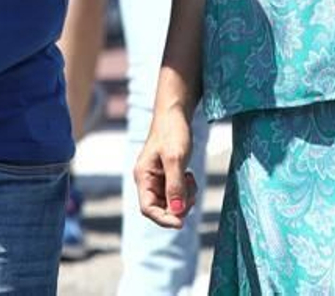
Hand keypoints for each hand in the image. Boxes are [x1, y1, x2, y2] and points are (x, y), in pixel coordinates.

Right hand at [134, 106, 197, 228]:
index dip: (164, 219)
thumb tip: (177, 213)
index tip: (182, 222)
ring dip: (183, 198)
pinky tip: (189, 175)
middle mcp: (147, 180)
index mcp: (143, 176)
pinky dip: (185, 190)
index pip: (148, 208)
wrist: (176, 112)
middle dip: (177, 208)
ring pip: (170, 202)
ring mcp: (157, 178)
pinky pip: (175, 192)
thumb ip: (175, 186)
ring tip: (191, 181)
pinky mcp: (166, 175)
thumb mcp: (176, 159)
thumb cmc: (173, 132)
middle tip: (191, 198)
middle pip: (159, 208)